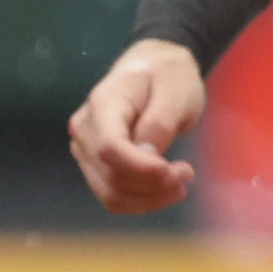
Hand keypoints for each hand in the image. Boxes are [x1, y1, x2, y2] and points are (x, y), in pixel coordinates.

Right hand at [68, 40, 208, 213]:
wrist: (154, 69)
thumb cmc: (168, 76)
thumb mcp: (176, 90)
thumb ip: (160, 121)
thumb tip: (148, 155)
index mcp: (103, 104)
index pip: (110, 148)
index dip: (143, 168)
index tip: (180, 170)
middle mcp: (85, 129)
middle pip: (111, 176)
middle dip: (154, 185)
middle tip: (188, 172)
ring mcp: (85, 150)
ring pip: (110, 194)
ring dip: (150, 198)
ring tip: (181, 181)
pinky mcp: (95, 165)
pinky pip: (113, 196)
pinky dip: (142, 201)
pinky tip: (166, 189)